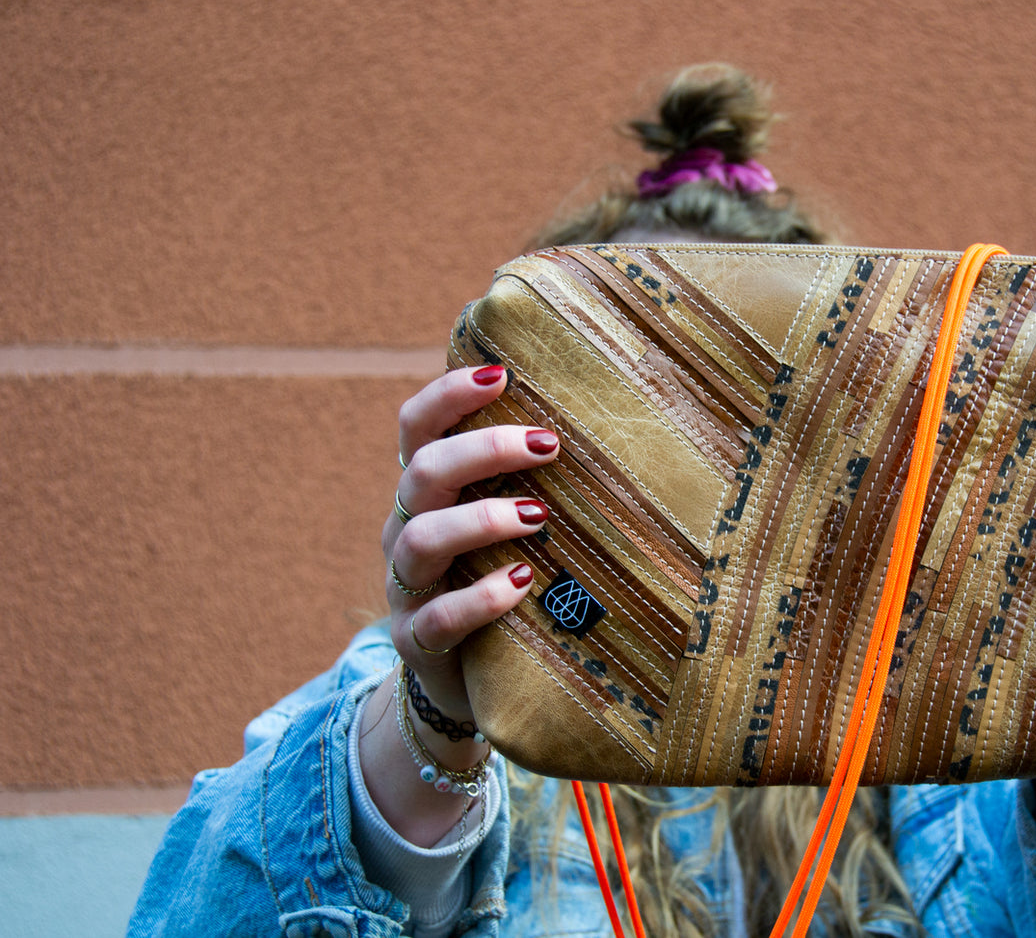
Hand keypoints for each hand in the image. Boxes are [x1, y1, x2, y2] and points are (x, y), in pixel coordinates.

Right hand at [359, 364, 557, 844]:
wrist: (462, 680)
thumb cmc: (498, 576)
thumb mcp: (505, 524)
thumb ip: (529, 479)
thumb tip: (607, 418)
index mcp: (427, 491)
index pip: (417, 426)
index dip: (449, 396)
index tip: (501, 376)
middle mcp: (407, 528)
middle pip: (422, 473)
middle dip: (483, 452)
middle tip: (548, 444)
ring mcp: (407, 586)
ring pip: (420, 538)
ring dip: (480, 519)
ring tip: (537, 515)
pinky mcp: (418, 640)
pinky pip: (437, 617)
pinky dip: (479, 598)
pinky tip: (522, 584)